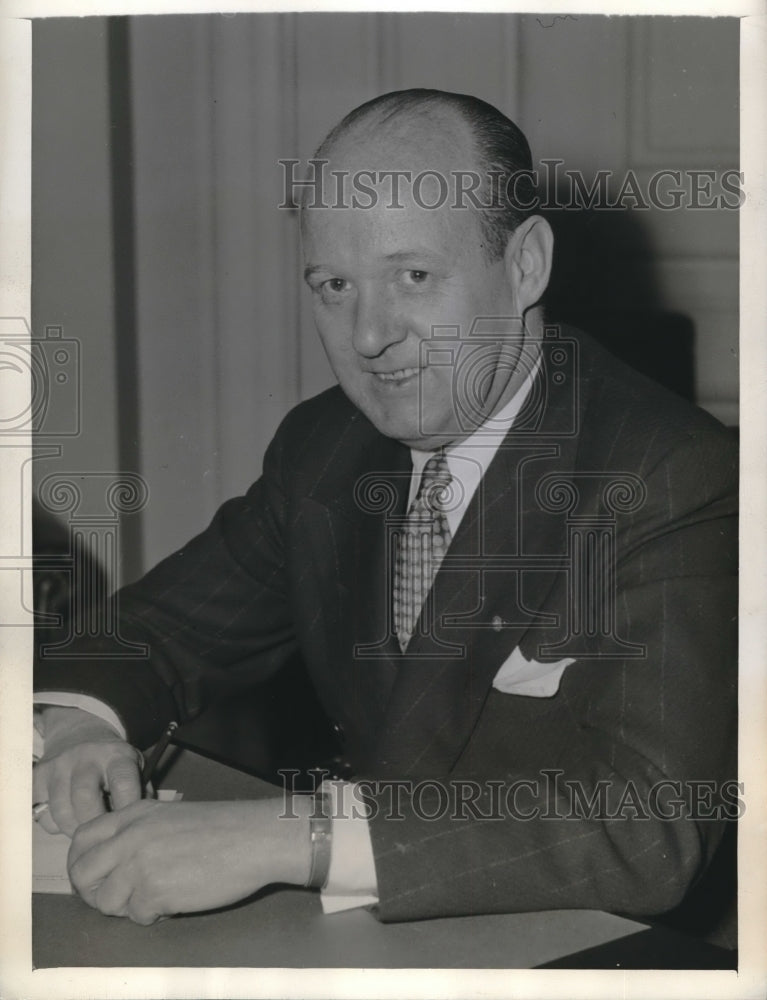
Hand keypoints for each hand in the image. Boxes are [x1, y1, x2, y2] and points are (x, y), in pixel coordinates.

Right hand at [33, 706, 141, 836]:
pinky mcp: (38, 777)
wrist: (79, 734)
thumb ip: (140, 792)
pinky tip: (67, 817)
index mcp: (116, 755)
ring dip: (73, 829)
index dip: (126, 808)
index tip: (126, 823)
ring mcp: (59, 766)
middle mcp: (86, 757)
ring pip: (61, 811)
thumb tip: (136, 822)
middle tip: (100, 832)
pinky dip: (55, 826)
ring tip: (85, 828)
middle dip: (93, 824)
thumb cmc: (112, 761)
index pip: (123, 783)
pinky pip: (43, 815)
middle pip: (84, 798)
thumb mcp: (134, 766)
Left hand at [67, 797, 311, 924]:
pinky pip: (137, 916)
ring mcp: (140, 865)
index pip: (82, 839)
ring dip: (127, 906)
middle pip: (83, 873)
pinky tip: (174, 902)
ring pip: (106, 901)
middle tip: (121, 896)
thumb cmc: (221, 827)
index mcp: (134, 815)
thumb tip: (114, 864)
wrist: (254, 838)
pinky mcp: (155, 892)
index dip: (83, 863)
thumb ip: (138, 832)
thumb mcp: (170, 816)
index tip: (96, 876)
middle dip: (96, 892)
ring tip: (154, 898)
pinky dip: (153, 915)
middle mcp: (130, 837)